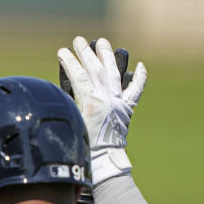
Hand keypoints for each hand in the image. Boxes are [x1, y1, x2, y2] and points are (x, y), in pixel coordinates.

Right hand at [57, 36, 146, 184]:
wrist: (103, 162)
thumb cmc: (83, 147)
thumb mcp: (72, 124)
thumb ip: (70, 105)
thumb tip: (65, 91)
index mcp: (92, 103)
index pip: (79, 76)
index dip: (70, 62)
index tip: (62, 51)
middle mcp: (108, 100)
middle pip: (96, 70)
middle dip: (85, 53)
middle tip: (78, 40)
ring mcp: (119, 104)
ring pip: (114, 74)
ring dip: (107, 56)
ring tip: (101, 42)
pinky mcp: (127, 110)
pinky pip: (136, 91)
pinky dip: (139, 78)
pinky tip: (140, 66)